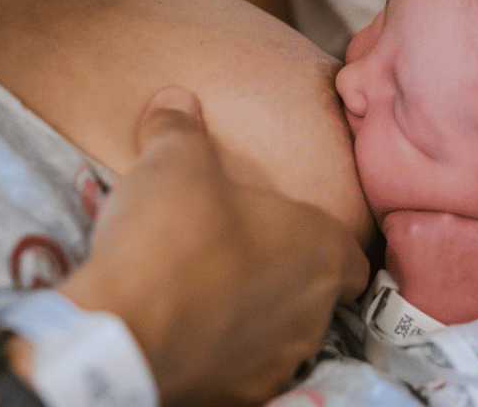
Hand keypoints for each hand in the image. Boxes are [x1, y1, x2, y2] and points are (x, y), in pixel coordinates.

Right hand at [58, 87, 369, 406]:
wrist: (122, 329)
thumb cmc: (172, 234)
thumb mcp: (174, 160)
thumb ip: (182, 127)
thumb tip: (177, 100)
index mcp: (323, 250)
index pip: (355, 255)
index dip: (329, 245)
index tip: (297, 236)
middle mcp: (316, 311)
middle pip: (319, 294)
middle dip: (286, 277)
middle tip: (240, 256)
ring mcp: (280, 360)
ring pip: (284, 335)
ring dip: (258, 317)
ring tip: (209, 295)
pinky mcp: (242, 397)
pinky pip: (244, 371)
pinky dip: (225, 354)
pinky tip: (189, 334)